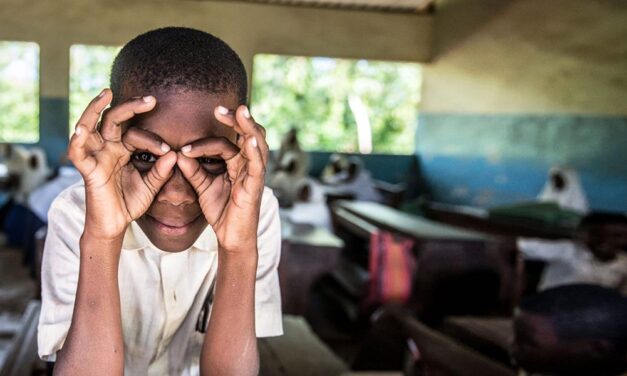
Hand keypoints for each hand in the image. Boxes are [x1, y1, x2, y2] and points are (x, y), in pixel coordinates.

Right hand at [68, 89, 176, 240]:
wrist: (115, 225)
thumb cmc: (130, 202)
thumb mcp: (151, 185)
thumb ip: (161, 171)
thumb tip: (175, 154)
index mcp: (123, 149)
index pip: (136, 133)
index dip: (153, 140)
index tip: (169, 150)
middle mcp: (108, 148)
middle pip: (113, 119)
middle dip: (130, 107)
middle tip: (151, 99)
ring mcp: (96, 157)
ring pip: (89, 126)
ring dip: (94, 109)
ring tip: (106, 93)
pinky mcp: (88, 170)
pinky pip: (78, 154)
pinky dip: (77, 141)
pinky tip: (81, 129)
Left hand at [177, 105, 267, 252]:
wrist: (232, 237)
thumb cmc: (222, 211)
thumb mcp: (203, 187)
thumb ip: (193, 170)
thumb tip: (177, 154)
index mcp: (237, 163)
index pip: (226, 143)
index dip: (206, 141)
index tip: (184, 148)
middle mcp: (249, 164)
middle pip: (248, 134)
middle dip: (237, 119)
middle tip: (219, 108)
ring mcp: (255, 173)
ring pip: (257, 143)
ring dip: (249, 127)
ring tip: (241, 111)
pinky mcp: (256, 185)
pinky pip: (257, 165)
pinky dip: (254, 151)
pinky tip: (248, 140)